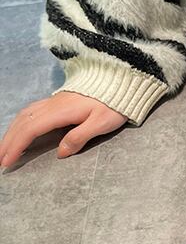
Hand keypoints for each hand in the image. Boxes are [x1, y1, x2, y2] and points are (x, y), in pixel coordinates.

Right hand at [0, 92, 126, 167]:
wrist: (117, 83)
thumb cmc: (113, 105)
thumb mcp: (101, 123)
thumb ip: (80, 137)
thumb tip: (60, 153)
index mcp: (60, 112)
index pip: (31, 130)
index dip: (17, 146)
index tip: (7, 161)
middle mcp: (51, 106)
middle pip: (22, 124)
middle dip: (8, 142)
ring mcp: (52, 102)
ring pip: (24, 117)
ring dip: (11, 133)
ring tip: (4, 148)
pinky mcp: (56, 102)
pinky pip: (30, 112)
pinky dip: (20, 123)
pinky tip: (19, 130)